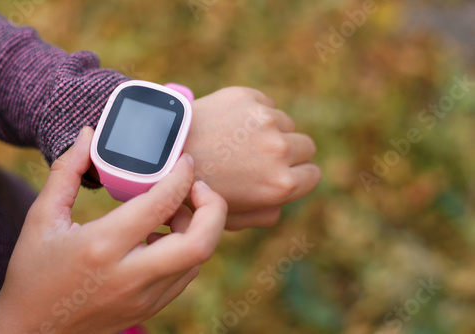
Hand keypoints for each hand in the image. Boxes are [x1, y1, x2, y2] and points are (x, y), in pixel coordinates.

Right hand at [0, 127, 226, 333]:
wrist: (32, 331)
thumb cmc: (33, 271)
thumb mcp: (42, 217)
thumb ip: (67, 171)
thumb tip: (89, 135)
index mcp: (101, 246)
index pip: (161, 205)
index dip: (181, 176)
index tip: (185, 161)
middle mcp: (130, 275)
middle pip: (201, 242)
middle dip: (212, 207)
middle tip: (198, 187)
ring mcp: (144, 297)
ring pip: (197, 258)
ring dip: (197, 227)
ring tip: (173, 212)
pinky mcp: (150, 308)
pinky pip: (186, 274)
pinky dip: (186, 249)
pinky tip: (163, 237)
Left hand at [184, 87, 319, 229]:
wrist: (161, 153)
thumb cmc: (195, 191)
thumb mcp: (233, 218)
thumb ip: (268, 212)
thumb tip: (286, 195)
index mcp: (280, 184)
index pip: (313, 175)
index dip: (298, 176)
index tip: (282, 173)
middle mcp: (279, 149)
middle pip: (306, 146)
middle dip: (289, 153)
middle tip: (260, 157)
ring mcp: (264, 119)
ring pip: (286, 123)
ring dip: (271, 131)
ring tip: (238, 141)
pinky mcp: (247, 97)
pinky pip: (267, 104)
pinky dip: (254, 113)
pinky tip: (229, 124)